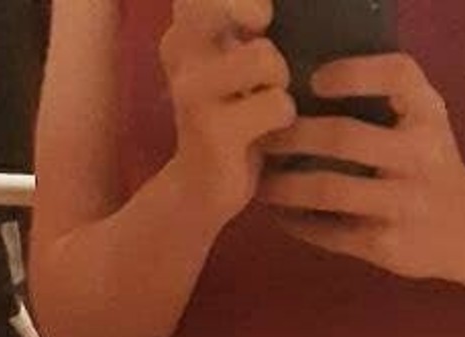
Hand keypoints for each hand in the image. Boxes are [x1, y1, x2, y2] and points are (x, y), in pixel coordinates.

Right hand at [161, 0, 296, 232]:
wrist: (200, 189)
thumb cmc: (229, 117)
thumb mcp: (230, 60)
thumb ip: (242, 23)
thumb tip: (271, 6)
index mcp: (183, 29)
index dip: (244, 1)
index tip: (258, 18)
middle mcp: (179, 51)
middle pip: (221, 4)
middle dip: (252, 13)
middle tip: (261, 36)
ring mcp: (193, 92)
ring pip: (263, 56)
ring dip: (280, 80)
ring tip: (268, 99)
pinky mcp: (215, 131)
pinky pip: (277, 104)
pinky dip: (284, 118)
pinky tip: (269, 133)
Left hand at [258, 53, 464, 280]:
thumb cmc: (432, 164)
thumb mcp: (425, 120)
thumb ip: (387, 96)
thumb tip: (303, 89)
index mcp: (428, 116)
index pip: (396, 75)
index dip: (352, 73)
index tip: (313, 82)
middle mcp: (420, 157)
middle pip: (344, 137)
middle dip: (293, 136)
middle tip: (264, 138)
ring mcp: (403, 205)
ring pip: (329, 190)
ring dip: (284, 187)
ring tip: (262, 183)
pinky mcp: (386, 246)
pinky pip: (330, 233)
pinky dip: (298, 224)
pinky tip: (281, 215)